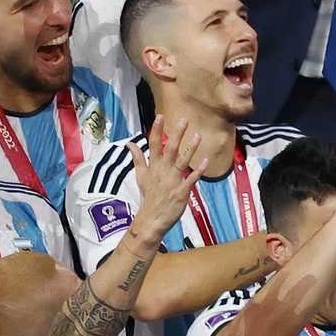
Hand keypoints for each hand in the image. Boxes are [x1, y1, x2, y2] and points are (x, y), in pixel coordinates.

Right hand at [127, 115, 207, 244]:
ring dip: (190, 149)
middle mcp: (162, 171)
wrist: (151, 219)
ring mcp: (172, 181)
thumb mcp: (141, 176)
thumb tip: (129, 143)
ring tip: (198, 136)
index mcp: (153, 166)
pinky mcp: (181, 191)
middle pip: (170, 149)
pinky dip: (198, 171)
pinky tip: (206, 162)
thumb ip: (137, 158)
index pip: (153, 145)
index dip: (156, 130)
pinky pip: (191, 179)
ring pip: (182, 161)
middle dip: (176, 134)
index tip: (160, 116)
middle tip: (184, 120)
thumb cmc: (148, 196)